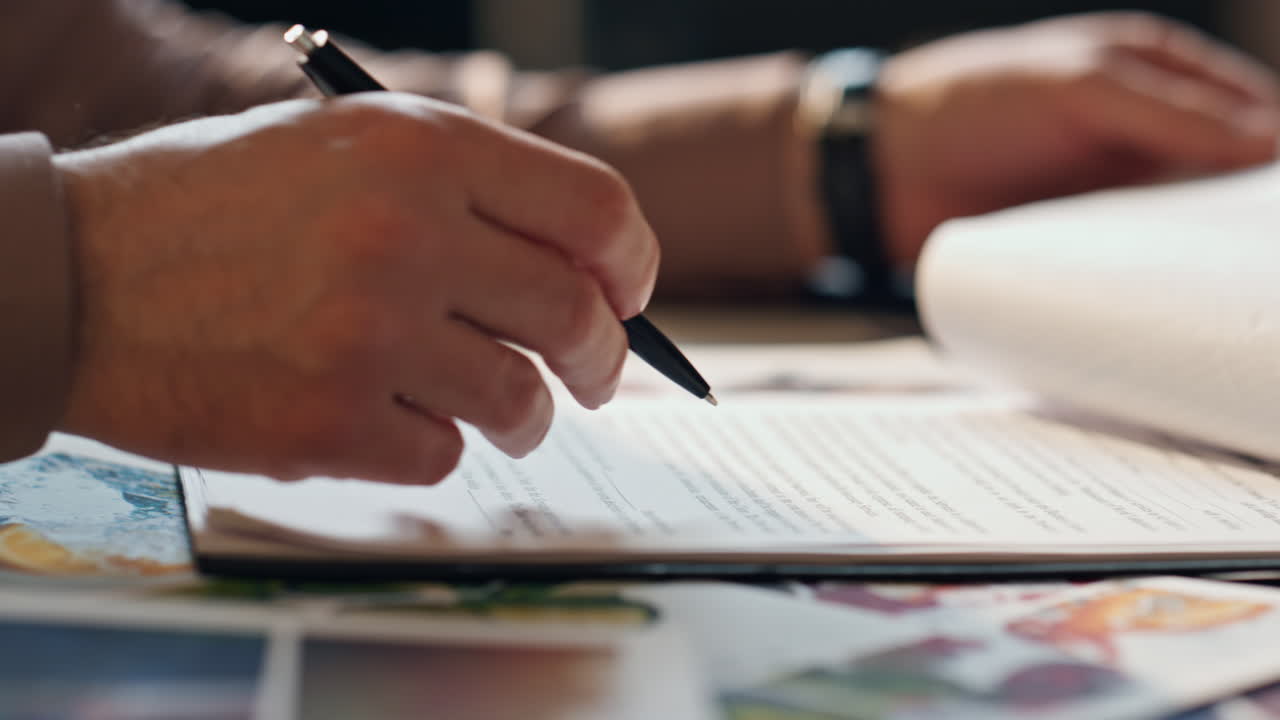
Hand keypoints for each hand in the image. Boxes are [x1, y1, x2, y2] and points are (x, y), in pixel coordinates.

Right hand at [54, 94, 657, 483]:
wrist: (75, 277)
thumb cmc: (214, 209)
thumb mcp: (343, 147)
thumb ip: (465, 189)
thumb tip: (581, 264)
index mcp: (420, 149)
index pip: (595, 212)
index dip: (631, 267)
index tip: (626, 298)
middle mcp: (404, 232)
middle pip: (574, 315)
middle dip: (602, 360)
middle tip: (591, 378)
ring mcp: (367, 332)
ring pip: (518, 400)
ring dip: (522, 416)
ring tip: (498, 410)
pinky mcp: (329, 423)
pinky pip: (443, 455)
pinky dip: (433, 446)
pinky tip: (391, 419)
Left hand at [873, 12, 1279, 265]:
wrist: (882, 168)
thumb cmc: (973, 102)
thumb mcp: (1079, 88)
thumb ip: (1172, 113)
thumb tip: (1268, 139)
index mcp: (1149, 68)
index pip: (1244, 106)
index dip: (1273, 148)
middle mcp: (1136, 127)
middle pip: (1220, 167)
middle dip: (1247, 205)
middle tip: (1267, 255)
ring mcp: (1104, 184)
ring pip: (1179, 218)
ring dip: (1203, 248)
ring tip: (1244, 288)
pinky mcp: (1075, 235)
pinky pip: (1130, 258)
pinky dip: (1155, 275)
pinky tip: (1179, 300)